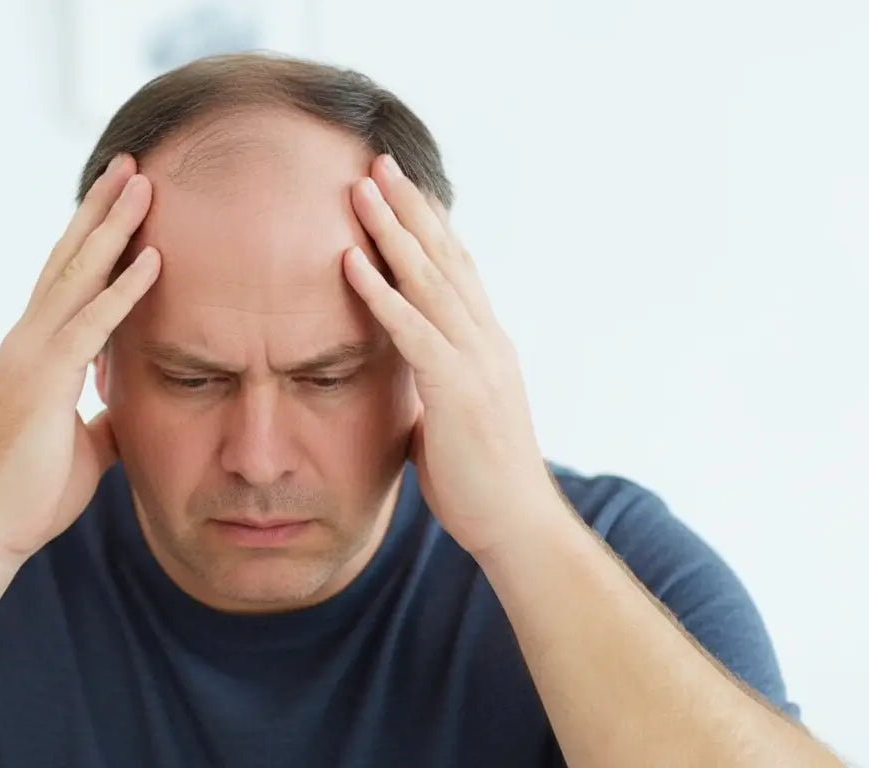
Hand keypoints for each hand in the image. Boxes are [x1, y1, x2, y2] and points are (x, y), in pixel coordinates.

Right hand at [0, 154, 159, 563]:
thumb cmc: (32, 490)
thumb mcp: (84, 442)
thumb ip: (104, 413)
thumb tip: (130, 405)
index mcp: (34, 351)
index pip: (66, 279)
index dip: (93, 236)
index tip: (120, 198)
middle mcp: (27, 339)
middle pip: (68, 258)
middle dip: (101, 208)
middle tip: (129, 164)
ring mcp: (32, 354)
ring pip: (77, 274)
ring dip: (113, 227)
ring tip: (143, 182)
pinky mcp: (45, 378)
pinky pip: (92, 323)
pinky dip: (124, 288)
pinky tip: (153, 258)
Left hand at [343, 154, 563, 558]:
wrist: (517, 526)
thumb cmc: (480, 481)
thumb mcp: (452, 418)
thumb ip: (433, 385)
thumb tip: (407, 374)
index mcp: (486, 344)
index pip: (456, 269)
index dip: (429, 225)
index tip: (401, 188)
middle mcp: (485, 340)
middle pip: (445, 257)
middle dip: (410, 207)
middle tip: (379, 162)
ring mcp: (475, 360)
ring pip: (429, 279)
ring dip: (392, 230)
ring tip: (361, 189)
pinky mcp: (455, 388)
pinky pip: (410, 330)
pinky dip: (380, 291)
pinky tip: (351, 260)